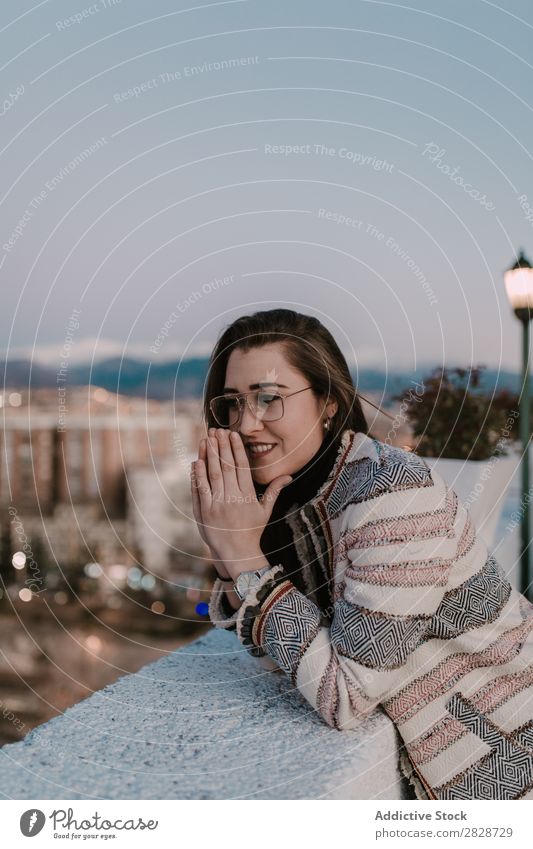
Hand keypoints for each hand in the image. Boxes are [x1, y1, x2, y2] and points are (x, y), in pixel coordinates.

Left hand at [190, 428, 291, 577]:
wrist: (238, 552)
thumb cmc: (252, 530)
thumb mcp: (265, 510)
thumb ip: (274, 491)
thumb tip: (288, 476)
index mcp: (248, 495)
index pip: (242, 466)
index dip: (236, 449)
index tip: (232, 434)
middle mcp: (233, 498)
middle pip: (226, 467)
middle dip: (222, 447)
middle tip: (217, 430)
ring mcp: (218, 504)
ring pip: (213, 475)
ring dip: (209, 456)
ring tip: (207, 439)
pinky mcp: (205, 511)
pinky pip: (201, 489)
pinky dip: (198, 475)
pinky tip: (196, 461)